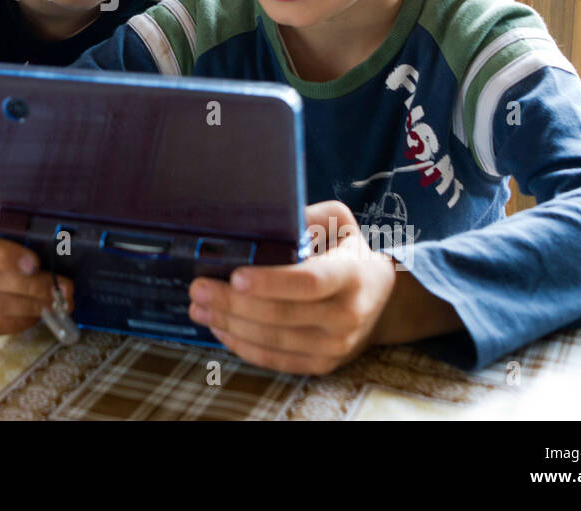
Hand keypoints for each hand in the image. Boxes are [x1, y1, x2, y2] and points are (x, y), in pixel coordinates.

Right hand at [0, 192, 72, 334]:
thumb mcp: (8, 207)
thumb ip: (24, 219)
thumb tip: (59, 242)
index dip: (5, 255)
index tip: (35, 264)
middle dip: (29, 287)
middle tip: (61, 290)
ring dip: (26, 307)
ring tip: (55, 304)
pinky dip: (13, 323)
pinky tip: (34, 316)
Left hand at [187, 199, 396, 374]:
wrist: (382, 302)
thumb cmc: (349, 255)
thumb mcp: (341, 224)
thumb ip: (308, 216)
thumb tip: (266, 217)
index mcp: (351, 275)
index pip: (308, 282)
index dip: (270, 282)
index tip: (235, 276)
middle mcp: (347, 315)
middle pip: (282, 315)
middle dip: (233, 303)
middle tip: (198, 289)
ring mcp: (335, 346)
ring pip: (273, 341)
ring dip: (230, 325)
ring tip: (199, 308)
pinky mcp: (321, 365)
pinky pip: (276, 359)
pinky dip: (242, 346)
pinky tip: (219, 328)